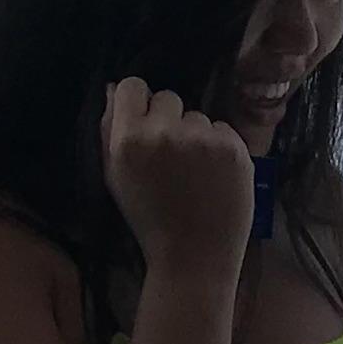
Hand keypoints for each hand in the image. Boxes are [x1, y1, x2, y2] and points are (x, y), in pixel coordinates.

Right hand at [99, 75, 255, 281]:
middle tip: (173, 158)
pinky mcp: (233, 147)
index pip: (133, 86)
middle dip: (169, 120)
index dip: (140, 103)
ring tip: (196, 174)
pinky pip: (223, 130)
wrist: (194, 257)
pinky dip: (220, 148)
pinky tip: (215, 177)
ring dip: (196, 136)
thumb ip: (109, 130)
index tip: (146, 123)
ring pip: (197, 117)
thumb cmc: (150, 220)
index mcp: (128, 140)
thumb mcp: (115, 177)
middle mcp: (164, 132)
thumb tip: (112, 88)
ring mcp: (202, 138)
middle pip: (168, 97)